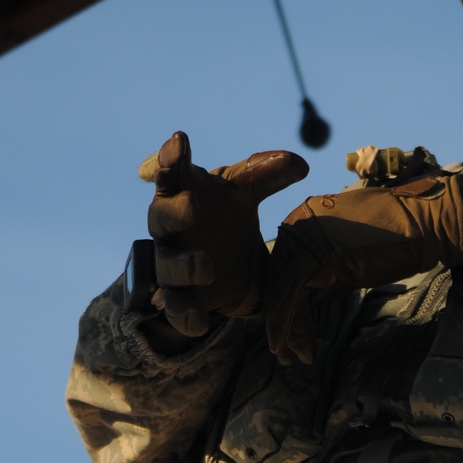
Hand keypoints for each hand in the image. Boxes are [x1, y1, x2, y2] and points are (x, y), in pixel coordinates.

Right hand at [145, 132, 308, 336]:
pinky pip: (177, 308)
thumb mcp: (245, 194)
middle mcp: (171, 229)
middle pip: (161, 217)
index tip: (180, 140)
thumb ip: (266, 176)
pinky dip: (186, 316)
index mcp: (183, 195)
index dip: (172, 157)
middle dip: (174, 211)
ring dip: (185, 265)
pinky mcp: (182, 298)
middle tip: (194, 204)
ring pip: (167, 266)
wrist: (228, 271)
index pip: (173, 173)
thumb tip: (302, 162)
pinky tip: (201, 323)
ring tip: (207, 265)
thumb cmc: (226, 218)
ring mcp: (172, 264)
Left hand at [265, 174, 462, 361]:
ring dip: (284, 329)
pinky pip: (295, 296)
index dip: (281, 302)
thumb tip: (308, 302)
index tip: (287, 332)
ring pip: (281, 291)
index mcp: (305, 219)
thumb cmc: (399, 239)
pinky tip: (302, 349)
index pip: (283, 266)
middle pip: (277, 279)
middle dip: (278, 319)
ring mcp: (308, 238)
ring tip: (290, 358)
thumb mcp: (352, 258)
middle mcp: (299, 224)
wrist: (427, 222)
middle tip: (282, 351)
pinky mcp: (321, 256)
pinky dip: (295, 327)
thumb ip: (327, 277)